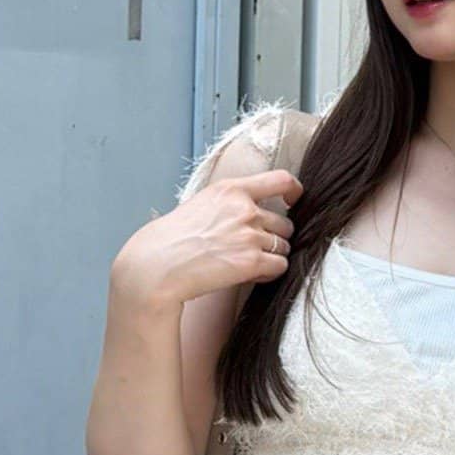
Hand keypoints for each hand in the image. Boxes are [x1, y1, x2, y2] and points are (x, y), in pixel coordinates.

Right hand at [112, 167, 303, 309]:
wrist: (160, 264)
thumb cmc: (175, 239)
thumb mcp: (202, 204)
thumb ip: (230, 204)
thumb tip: (253, 213)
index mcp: (231, 189)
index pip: (280, 180)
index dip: (294, 190)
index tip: (294, 199)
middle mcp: (244, 209)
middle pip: (285, 223)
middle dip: (275, 236)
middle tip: (255, 248)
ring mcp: (250, 235)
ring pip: (284, 246)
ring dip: (272, 256)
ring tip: (248, 262)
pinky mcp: (251, 261)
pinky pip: (279, 266)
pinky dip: (270, 273)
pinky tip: (251, 274)